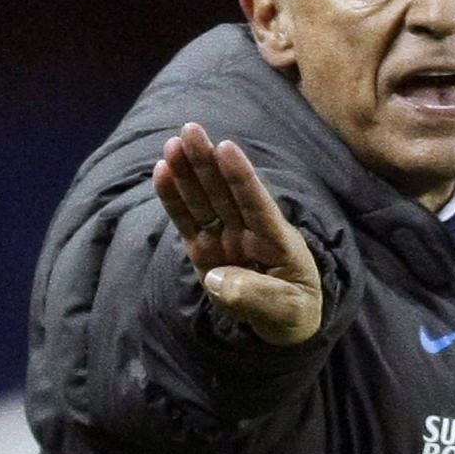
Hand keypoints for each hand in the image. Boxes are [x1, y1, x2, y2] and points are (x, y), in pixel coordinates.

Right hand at [152, 122, 323, 345]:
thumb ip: (255, 296)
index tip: (227, 148)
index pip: (258, 205)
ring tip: (173, 144)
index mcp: (278, 242)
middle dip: (208, 162)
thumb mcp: (285, 310)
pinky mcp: (205, 250)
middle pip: (226, 194)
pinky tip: (162, 172)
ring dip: (188, 172)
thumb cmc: (292, 312)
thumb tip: (216, 279)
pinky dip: (174, 198)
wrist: (283, 324)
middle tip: (191, 129)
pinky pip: (187, 221)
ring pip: (204, 201)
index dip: (243, 178)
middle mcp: (250, 233)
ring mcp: (226, 239)